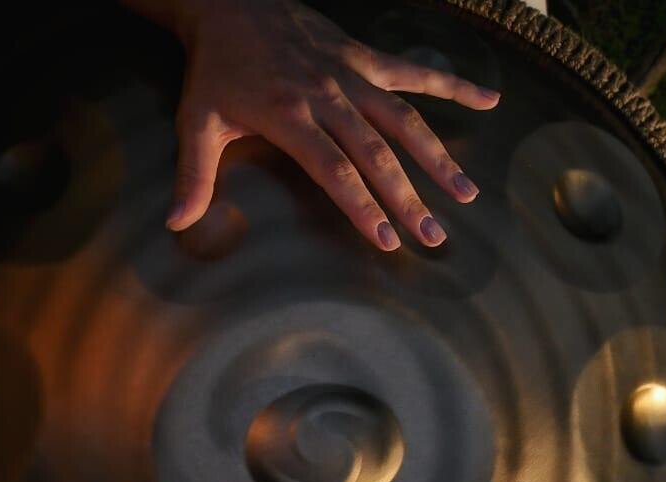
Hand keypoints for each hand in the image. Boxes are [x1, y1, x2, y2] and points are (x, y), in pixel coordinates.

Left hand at [157, 0, 500, 248]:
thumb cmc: (215, 69)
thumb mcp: (196, 120)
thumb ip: (193, 176)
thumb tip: (177, 225)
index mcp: (290, 116)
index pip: (335, 170)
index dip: (362, 206)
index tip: (386, 240)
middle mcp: (328, 96)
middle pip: (376, 153)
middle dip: (407, 198)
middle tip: (433, 237)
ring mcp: (351, 74)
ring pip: (404, 119)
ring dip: (437, 158)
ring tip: (465, 195)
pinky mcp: (364, 56)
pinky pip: (414, 72)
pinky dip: (453, 86)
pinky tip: (488, 101)